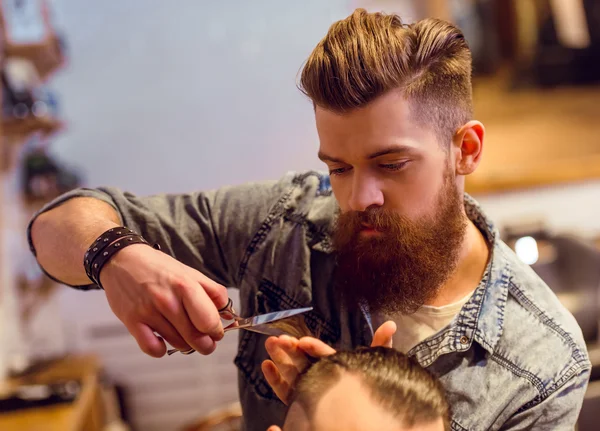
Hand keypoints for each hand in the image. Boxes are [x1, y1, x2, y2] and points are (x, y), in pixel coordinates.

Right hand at [99, 244, 228, 356]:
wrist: (122, 259)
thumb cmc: (158, 267)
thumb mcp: (190, 273)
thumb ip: (213, 293)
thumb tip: (230, 316)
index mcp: (186, 286)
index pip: (209, 321)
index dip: (216, 331)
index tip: (216, 332)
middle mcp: (167, 300)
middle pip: (195, 337)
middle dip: (206, 345)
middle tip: (206, 343)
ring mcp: (148, 312)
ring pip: (177, 344)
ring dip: (185, 345)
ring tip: (184, 336)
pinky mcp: (131, 321)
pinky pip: (152, 348)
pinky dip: (160, 350)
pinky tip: (162, 341)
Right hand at [261, 320, 396, 403]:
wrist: (361, 416)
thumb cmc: (371, 387)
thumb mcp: (376, 363)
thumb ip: (380, 345)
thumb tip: (391, 324)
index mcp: (335, 363)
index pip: (321, 352)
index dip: (311, 346)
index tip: (302, 341)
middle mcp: (321, 373)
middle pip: (302, 359)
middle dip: (288, 348)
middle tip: (275, 339)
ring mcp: (310, 387)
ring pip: (291, 372)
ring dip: (279, 358)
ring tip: (269, 345)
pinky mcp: (302, 403)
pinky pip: (286, 391)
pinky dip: (275, 379)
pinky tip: (266, 366)